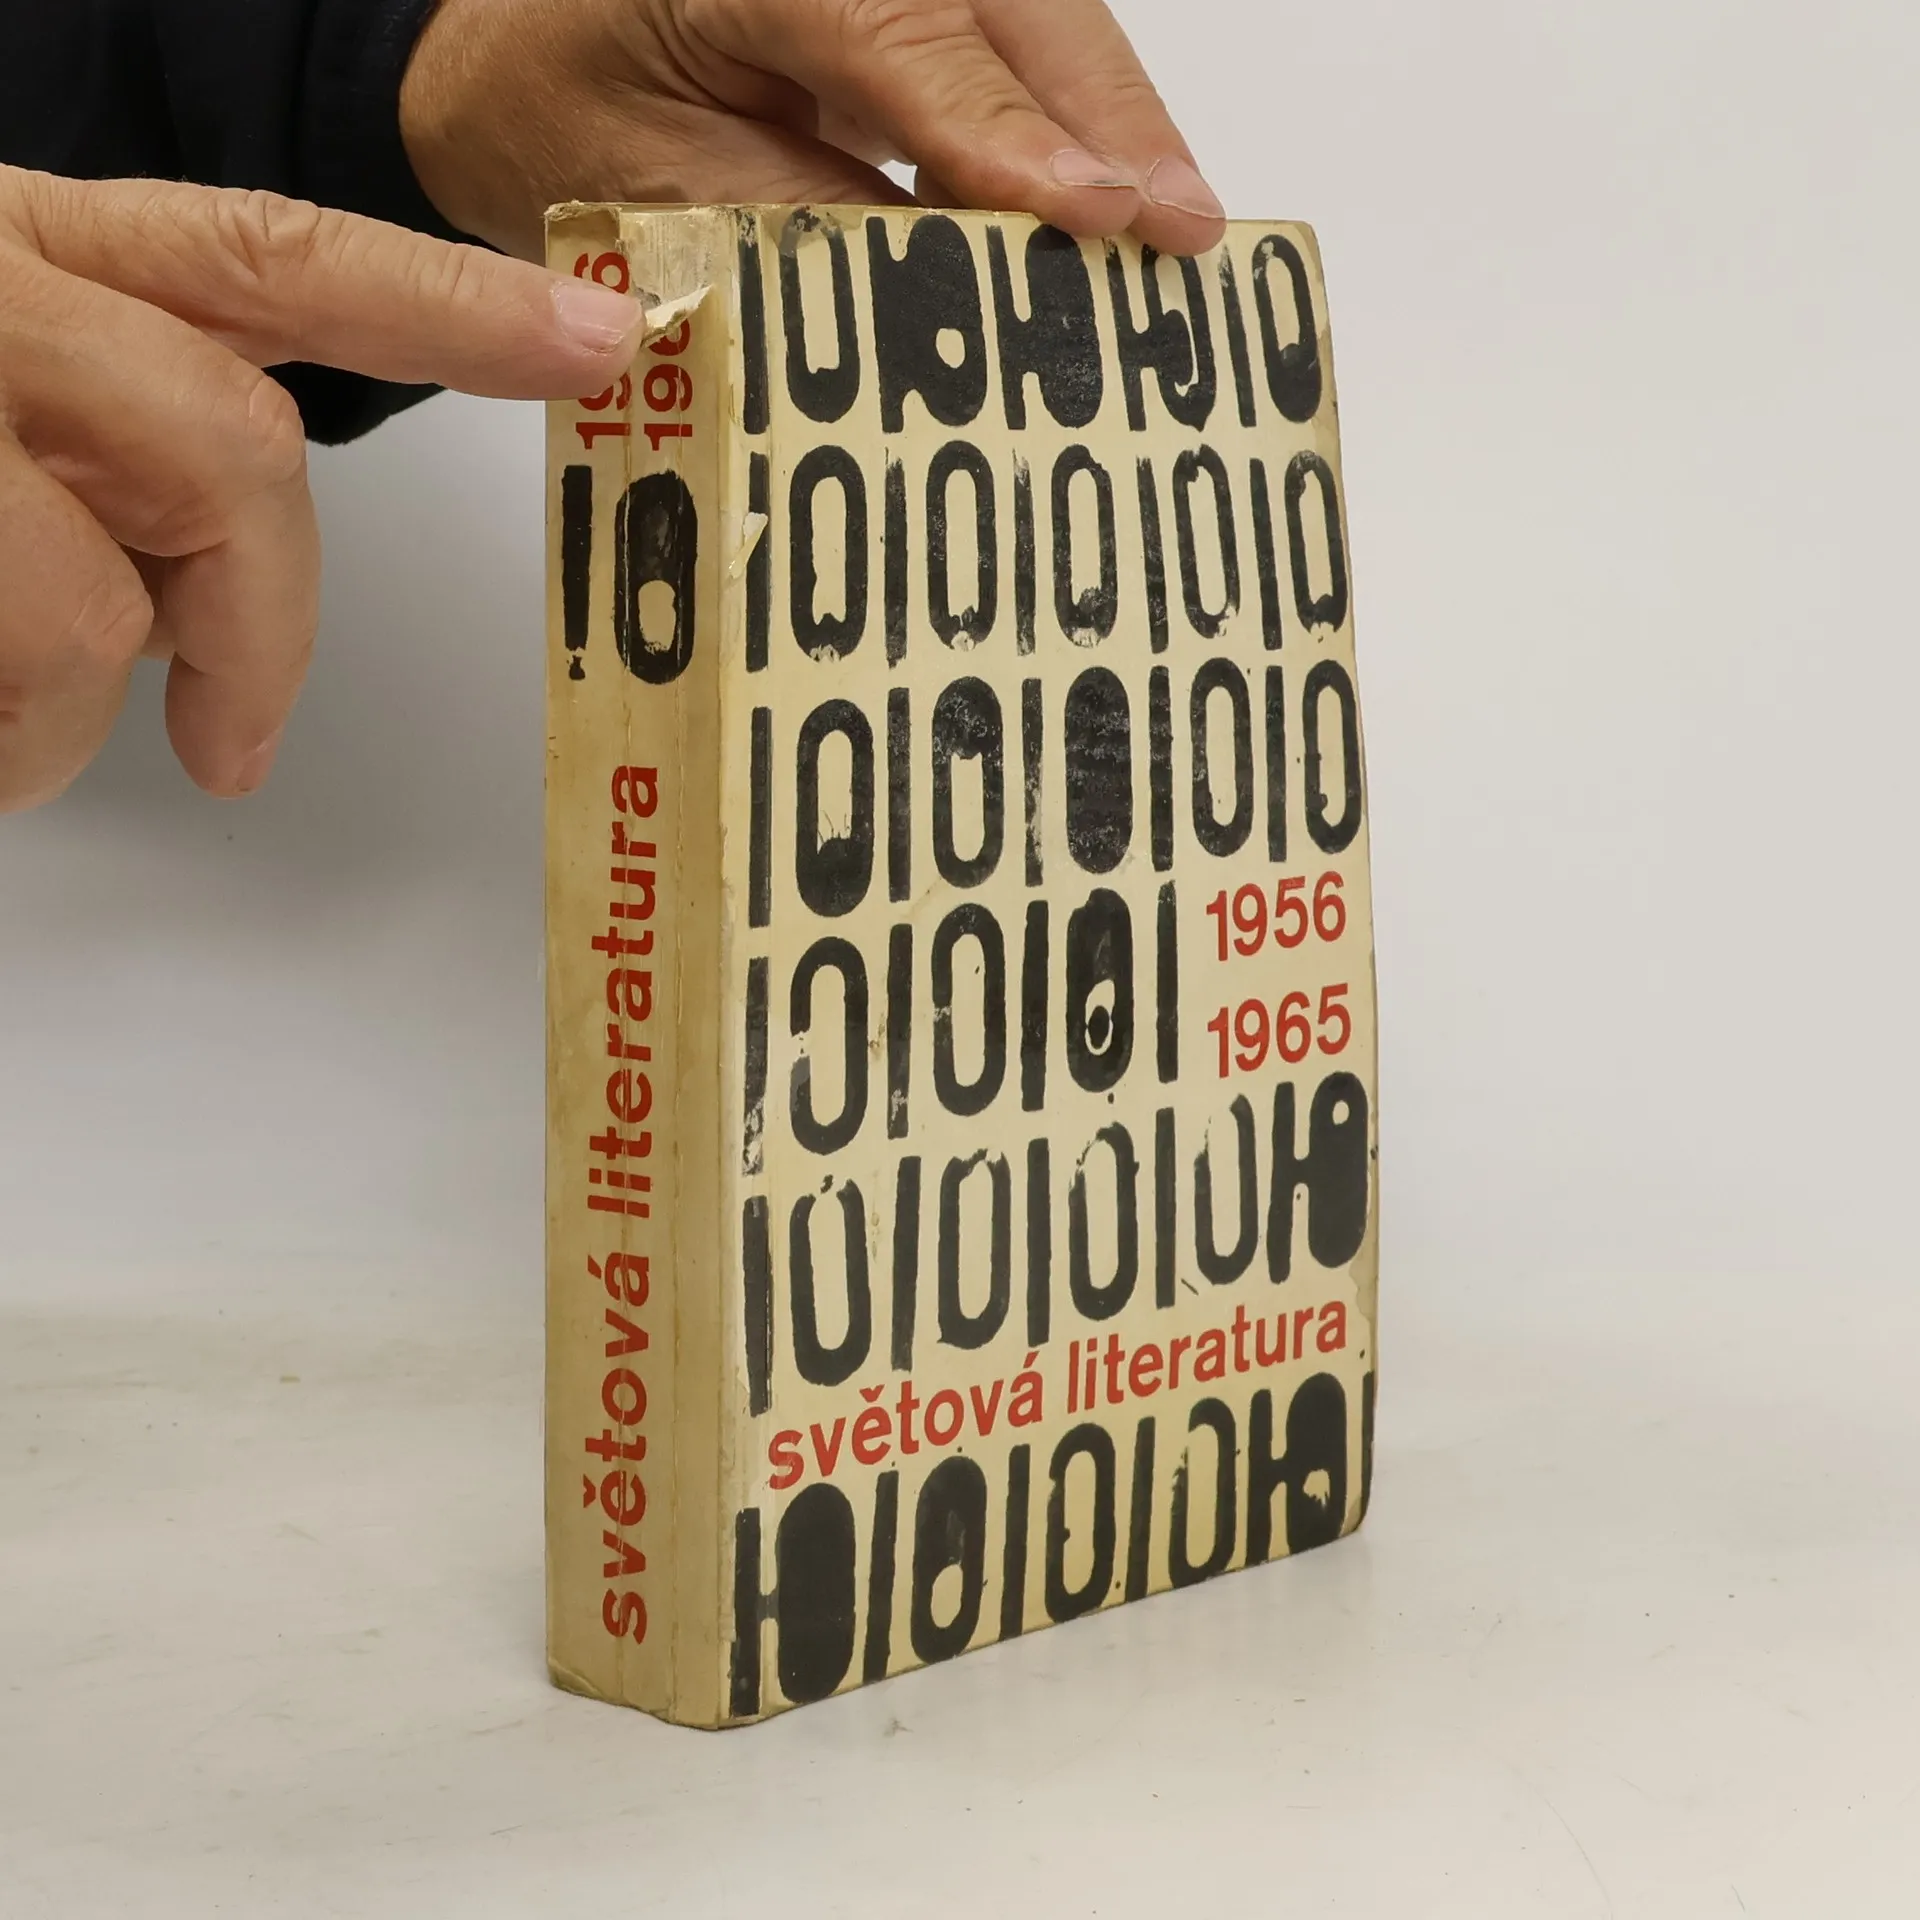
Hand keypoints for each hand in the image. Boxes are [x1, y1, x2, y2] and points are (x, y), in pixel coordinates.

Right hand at [0, 166, 647, 811]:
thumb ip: (131, 460)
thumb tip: (217, 620)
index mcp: (46, 256)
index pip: (274, 260)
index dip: (448, 307)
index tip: (601, 337)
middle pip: (234, 457)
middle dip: (257, 637)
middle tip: (232, 743)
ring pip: (105, 612)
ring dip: (66, 716)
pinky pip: (27, 671)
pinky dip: (8, 746)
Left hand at [400, 0, 1226, 262]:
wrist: (515, 60)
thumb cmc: (564, 114)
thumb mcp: (665, 194)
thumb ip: (809, 232)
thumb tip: (957, 293)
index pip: (903, 32)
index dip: (1006, 134)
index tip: (1091, 214)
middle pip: (1014, 6)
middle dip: (1109, 124)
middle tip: (1184, 231)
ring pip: (1037, 15)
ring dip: (1112, 122)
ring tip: (1175, 224)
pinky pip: (1015, 39)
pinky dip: (1073, 119)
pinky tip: (1118, 196)